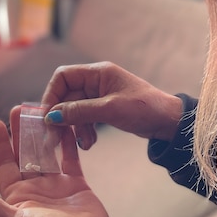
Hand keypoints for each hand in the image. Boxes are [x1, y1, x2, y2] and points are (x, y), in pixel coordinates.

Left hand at [0, 106, 109, 216]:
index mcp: (16, 198)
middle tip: (18, 109)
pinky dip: (68, 141)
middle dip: (20, 133)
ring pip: (46, 153)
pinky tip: (65, 125)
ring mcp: (56, 186)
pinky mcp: (76, 184)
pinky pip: (70, 157)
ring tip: (40, 112)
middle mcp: (34, 190)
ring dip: (42, 134)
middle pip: (24, 155)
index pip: (4, 165)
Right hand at [41, 61, 183, 149]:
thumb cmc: (144, 108)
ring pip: (75, 110)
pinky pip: (86, 118)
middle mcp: (97, 81)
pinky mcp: (106, 109)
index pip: (63, 77)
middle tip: (56, 137)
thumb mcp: (110, 109)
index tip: (47, 117)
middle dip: (62, 117)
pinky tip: (89, 143)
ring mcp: (101, 96)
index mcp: (98, 73)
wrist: (168, 121)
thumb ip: (79, 111)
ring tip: (84, 143)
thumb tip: (52, 116)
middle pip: (67, 95)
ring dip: (75, 127)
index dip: (52, 95)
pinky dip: (85, 130)